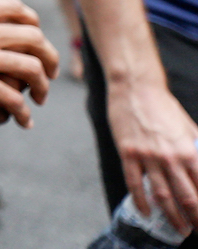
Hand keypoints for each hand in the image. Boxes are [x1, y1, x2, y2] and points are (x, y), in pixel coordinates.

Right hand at [0, 0, 57, 130]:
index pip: (16, 8)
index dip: (31, 21)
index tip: (34, 32)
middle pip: (34, 38)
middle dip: (48, 56)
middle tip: (49, 70)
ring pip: (31, 69)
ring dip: (42, 85)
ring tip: (40, 96)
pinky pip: (11, 98)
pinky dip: (23, 112)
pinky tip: (25, 119)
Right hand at [107, 78, 197, 233]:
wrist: (135, 88)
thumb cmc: (163, 106)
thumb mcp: (189, 127)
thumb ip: (197, 147)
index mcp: (189, 150)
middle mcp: (170, 157)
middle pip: (187, 197)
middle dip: (195, 218)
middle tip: (197, 231)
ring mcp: (147, 156)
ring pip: (162, 195)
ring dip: (172, 216)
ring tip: (180, 229)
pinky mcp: (128, 153)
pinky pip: (134, 183)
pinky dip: (141, 201)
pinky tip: (146, 212)